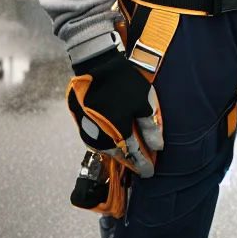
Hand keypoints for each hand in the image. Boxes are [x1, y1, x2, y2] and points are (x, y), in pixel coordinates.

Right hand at [65, 49, 163, 177]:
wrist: (96, 64)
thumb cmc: (123, 82)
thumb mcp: (143, 102)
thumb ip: (150, 126)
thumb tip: (157, 146)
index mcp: (118, 132)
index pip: (133, 155)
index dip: (142, 165)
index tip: (149, 173)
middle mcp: (101, 136)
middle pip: (116, 154)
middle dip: (128, 160)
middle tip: (138, 163)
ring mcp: (87, 129)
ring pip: (103, 148)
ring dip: (115, 151)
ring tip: (125, 151)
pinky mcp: (79, 121)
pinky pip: (93, 138)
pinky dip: (104, 140)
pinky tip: (110, 137)